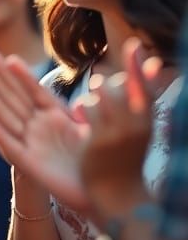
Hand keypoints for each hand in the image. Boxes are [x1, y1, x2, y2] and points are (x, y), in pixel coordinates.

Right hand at [0, 44, 90, 210]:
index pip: (31, 88)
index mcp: (53, 116)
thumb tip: (80, 100)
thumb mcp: (93, 130)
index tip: (2, 53)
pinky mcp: (27, 163)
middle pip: (10, 95)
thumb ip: (85, 113)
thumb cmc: (99, 161)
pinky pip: (7, 145)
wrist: (103, 196)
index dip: (17, 72)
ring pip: (4, 114)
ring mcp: (30, 144)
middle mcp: (37, 127)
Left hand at [78, 38, 162, 218]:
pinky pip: (87, 107)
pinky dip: (83, 108)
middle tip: (100, 92)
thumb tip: (156, 64)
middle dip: (107, 83)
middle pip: (119, 84)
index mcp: (148, 120)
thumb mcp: (140, 125)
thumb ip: (143, 95)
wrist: (119, 194)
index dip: (139, 66)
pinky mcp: (98, 141)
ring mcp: (118, 132)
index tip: (134, 46)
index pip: (147, 87)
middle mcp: (137, 124)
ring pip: (100, 91)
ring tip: (92, 104)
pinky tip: (83, 118)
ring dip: (93, 94)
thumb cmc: (128, 155)